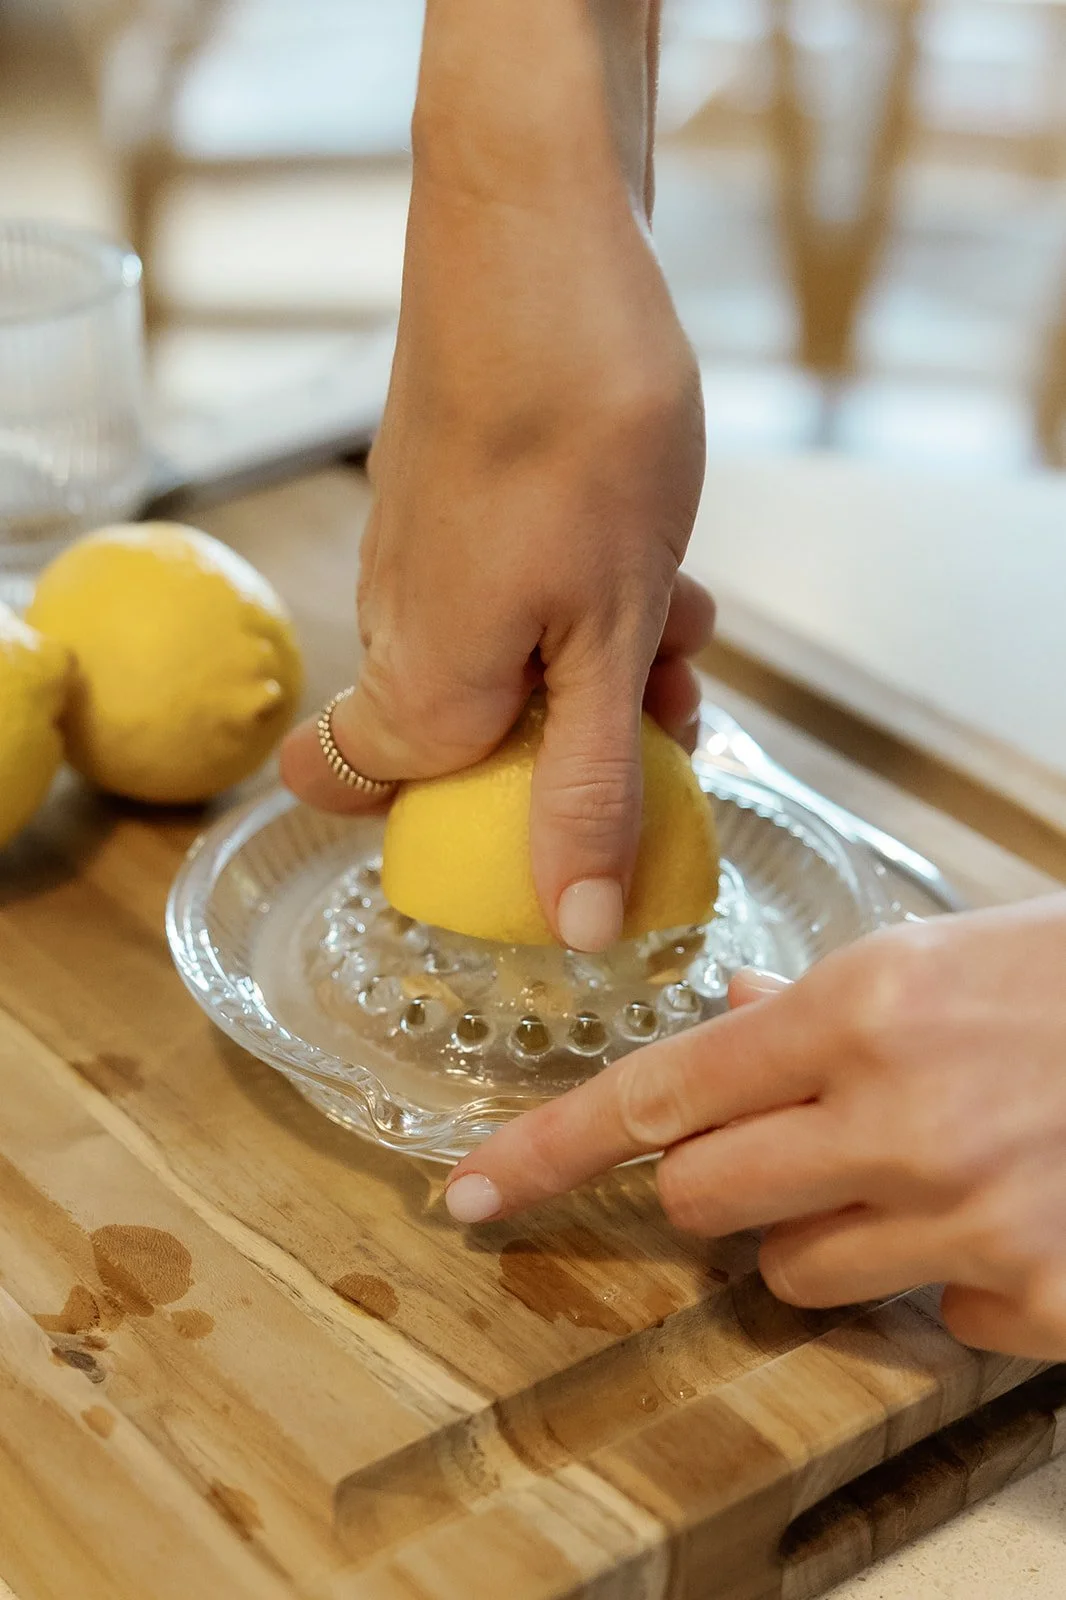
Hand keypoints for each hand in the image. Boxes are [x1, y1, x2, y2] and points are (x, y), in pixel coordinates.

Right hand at [281, 0, 711, 953]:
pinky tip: (657, 554)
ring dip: (603, 660)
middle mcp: (395, 631)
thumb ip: (588, 788)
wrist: (539, 236)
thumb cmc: (574, 441)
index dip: (442, 821)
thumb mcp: (609, 641)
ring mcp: (418, 558)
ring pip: (508, 659)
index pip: (357, 794)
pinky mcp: (452, 500)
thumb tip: (579, 927)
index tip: (538, 811)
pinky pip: (516, 588)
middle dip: (580, 736)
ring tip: (683, 611)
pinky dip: (586, 593)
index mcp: (416, 691)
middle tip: (672, 700)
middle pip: (469, 737)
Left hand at [444, 895, 1065, 1360]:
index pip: (659, 1093)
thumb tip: (725, 1011)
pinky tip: (1003, 1213)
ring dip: (825, 1234)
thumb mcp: (939, 955)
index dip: (548, 1148)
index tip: (473, 1191)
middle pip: (702, 1201)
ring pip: (796, 1275)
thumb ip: (812, 999)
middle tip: (778, 1150)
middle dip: (714, 1185)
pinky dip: (942, 1280)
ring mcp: (968, 1221)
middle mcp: (898, 1120)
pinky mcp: (1033, 1302)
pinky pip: (923, 1322)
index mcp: (860, 1009)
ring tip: (914, 1170)